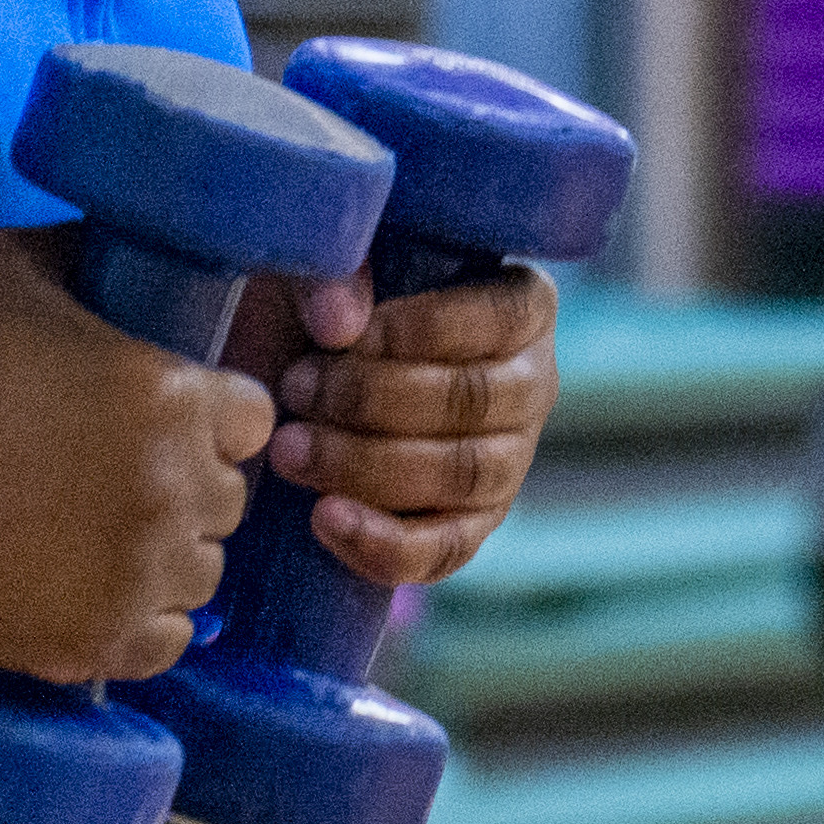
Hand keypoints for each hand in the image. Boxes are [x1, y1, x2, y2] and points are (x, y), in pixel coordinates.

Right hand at [0, 230, 274, 684]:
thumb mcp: (8, 268)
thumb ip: (87, 251)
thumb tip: (127, 235)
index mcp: (174, 397)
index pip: (251, 417)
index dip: (212, 417)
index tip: (163, 421)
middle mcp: (175, 488)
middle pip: (228, 498)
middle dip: (184, 485)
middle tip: (115, 478)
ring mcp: (140, 573)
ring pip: (201, 571)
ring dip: (164, 555)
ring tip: (98, 538)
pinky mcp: (98, 640)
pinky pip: (169, 640)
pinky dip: (142, 620)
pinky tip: (98, 591)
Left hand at [252, 264, 562, 589]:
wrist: (306, 389)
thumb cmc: (330, 312)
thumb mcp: (324, 273)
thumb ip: (329, 275)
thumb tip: (340, 322)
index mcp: (522, 308)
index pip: (496, 319)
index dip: (417, 331)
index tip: (340, 337)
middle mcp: (531, 386)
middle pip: (472, 401)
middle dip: (373, 400)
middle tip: (296, 389)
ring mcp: (510, 462)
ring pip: (461, 475)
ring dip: (367, 466)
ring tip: (291, 450)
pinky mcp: (474, 527)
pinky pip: (445, 550)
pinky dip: (384, 543)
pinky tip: (324, 518)